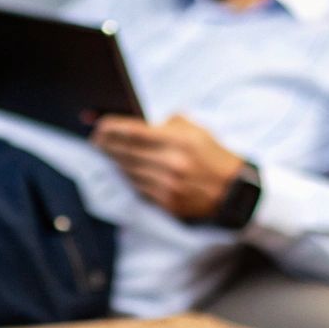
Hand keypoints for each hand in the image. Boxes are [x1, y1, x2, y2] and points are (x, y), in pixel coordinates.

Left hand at [90, 115, 243, 219]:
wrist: (233, 190)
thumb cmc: (210, 154)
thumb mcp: (194, 129)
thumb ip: (164, 124)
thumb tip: (131, 125)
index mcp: (179, 141)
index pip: (133, 133)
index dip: (111, 129)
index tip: (98, 126)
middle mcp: (172, 164)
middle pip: (125, 153)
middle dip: (106, 145)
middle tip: (95, 140)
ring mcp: (168, 186)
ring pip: (128, 172)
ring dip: (113, 162)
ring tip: (105, 153)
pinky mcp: (167, 203)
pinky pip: (137, 188)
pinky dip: (127, 178)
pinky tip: (121, 170)